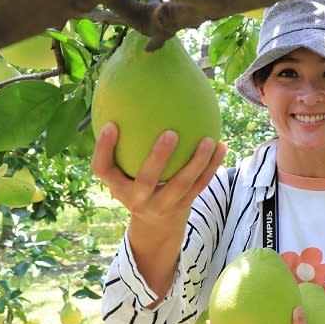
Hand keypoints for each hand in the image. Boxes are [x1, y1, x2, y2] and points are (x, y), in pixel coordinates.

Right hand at [91, 122, 227, 223]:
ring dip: (197, 162)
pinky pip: (201, 184)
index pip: (102, 169)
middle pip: (147, 180)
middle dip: (158, 158)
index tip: (111, 125)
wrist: (156, 224)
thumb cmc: (136, 184)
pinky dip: (212, 165)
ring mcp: (163, 205)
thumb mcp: (122, 172)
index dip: (104, 149)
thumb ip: (121, 145)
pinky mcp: (184, 206)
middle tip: (170, 133)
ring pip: (181, 184)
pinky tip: (222, 146)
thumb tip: (125, 99)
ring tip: (208, 139)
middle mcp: (138, 199)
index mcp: (118, 187)